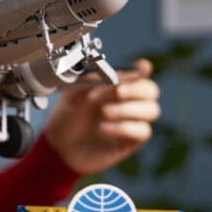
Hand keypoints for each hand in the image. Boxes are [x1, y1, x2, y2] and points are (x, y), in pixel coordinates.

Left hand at [43, 58, 160, 173]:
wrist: (60, 145)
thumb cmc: (68, 116)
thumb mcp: (72, 95)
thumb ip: (88, 82)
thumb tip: (106, 74)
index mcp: (116, 85)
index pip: (139, 74)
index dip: (143, 69)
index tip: (142, 66)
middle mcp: (129, 102)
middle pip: (151, 90)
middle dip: (136, 89)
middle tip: (118, 91)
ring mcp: (132, 122)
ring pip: (151, 110)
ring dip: (129, 108)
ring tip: (105, 112)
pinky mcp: (131, 141)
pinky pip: (143, 131)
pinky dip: (124, 127)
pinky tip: (104, 128)